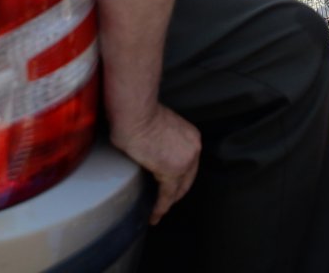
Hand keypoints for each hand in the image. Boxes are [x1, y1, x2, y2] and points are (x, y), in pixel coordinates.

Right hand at [110, 103, 200, 223]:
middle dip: (177, 193)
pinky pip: (167, 195)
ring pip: (178, 189)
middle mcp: (193, 148)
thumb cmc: (138, 115)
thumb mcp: (158, 127)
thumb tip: (149, 149)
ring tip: (158, 213)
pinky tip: (154, 215)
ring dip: (168, 202)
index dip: (181, 178)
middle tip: (165, 204)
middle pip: (187, 178)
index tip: (172, 188)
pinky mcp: (172, 171)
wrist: (135, 113)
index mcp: (191, 137)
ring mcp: (185, 160)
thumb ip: (161, 140)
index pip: (189, 164)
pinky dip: (160, 207)